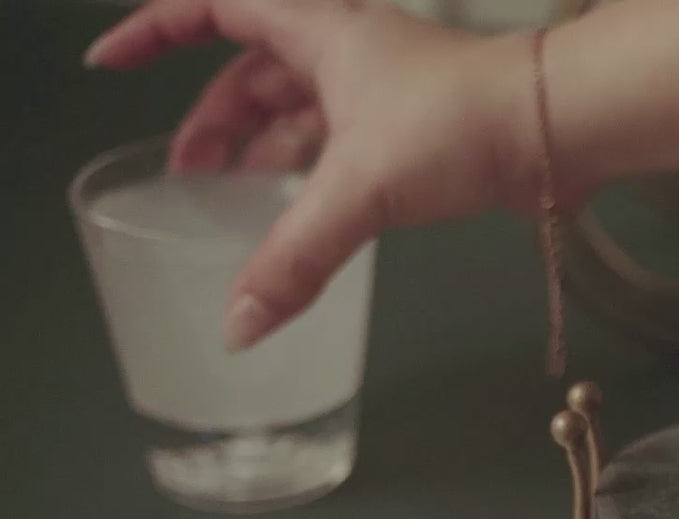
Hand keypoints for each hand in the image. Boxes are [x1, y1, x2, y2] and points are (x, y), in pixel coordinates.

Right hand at [86, 0, 541, 348]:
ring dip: (267, 151)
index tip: (111, 63)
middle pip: (254, 74)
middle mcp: (347, 49)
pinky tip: (306, 213)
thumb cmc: (467, 122)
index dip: (155, 31)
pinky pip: (345, 141)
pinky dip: (317, 172)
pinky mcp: (418, 126)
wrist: (563, 128)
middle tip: (190, 178)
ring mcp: (385, 88)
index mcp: (318, 30)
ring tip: (238, 204)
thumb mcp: (363, 188)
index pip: (213, 8)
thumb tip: (241, 324)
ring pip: (302, 111)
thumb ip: (296, 257)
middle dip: (214, 120)